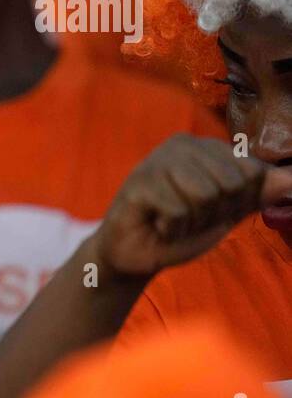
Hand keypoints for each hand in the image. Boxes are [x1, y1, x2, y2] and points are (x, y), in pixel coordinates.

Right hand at [92, 134, 291, 277]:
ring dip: (193, 223)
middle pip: (231, 184)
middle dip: (214, 213)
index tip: (211, 209)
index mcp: (206, 146)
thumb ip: (259, 193)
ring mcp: (157, 161)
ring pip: (205, 195)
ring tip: (172, 222)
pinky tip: (157, 225)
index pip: (252, 172)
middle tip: (189, 218)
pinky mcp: (139, 183)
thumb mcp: (229, 210)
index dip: (238, 202)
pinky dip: (172, 230)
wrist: (137, 253)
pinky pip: (178, 211)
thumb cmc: (183, 228)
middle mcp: (182, 145)